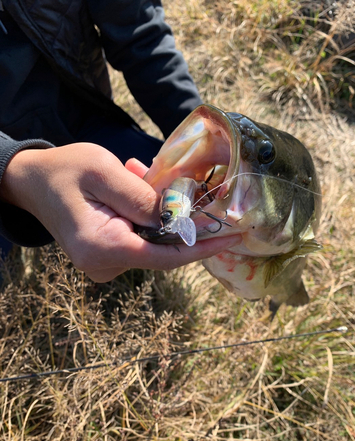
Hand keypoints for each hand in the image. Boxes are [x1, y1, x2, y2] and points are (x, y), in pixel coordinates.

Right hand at [0, 143, 240, 280]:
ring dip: (158, 211)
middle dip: (180, 218)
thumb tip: (179, 217)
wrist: (31, 183)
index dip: (203, 247)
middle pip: (163, 249)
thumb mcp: (102, 172)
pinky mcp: (108, 257)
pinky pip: (140, 238)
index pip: (166, 257)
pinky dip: (146, 215)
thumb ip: (141, 197)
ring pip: (153, 241)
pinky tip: (132, 186)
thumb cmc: (63, 171)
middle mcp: (105, 265)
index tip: (234, 237)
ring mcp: (105, 264)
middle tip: (179, 181)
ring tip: (137, 175)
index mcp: (102, 247)